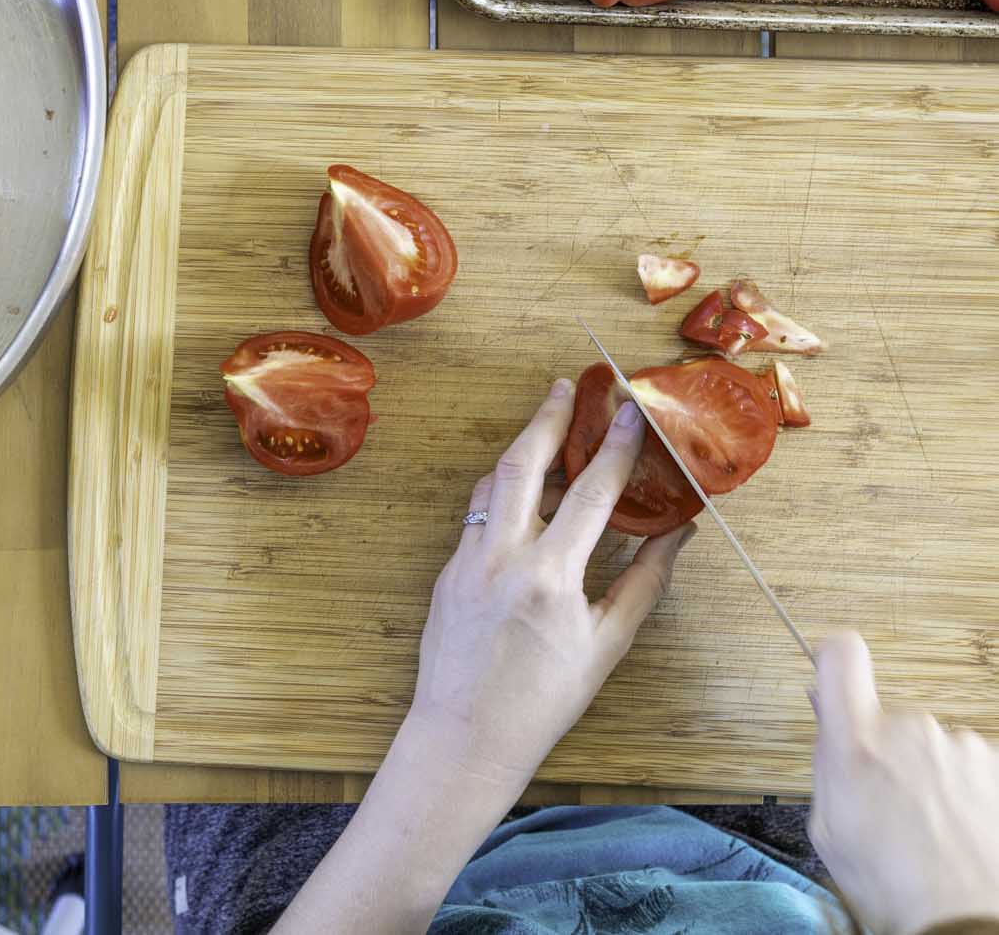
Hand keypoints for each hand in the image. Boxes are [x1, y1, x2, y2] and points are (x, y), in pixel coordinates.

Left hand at [403, 377, 693, 817]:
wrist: (465, 736)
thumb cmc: (544, 700)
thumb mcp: (606, 646)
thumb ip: (643, 582)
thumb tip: (677, 534)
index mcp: (549, 578)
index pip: (590, 494)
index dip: (615, 447)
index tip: (631, 409)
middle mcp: (502, 557)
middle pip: (523, 465)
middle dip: (547, 420)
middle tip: (567, 387)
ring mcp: (466, 560)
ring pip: (491, 484)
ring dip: (520, 450)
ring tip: (548, 428)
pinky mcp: (446, 570)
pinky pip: (475, 514)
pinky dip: (500, 492)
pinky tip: (521, 490)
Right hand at [812, 630, 998, 934]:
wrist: (966, 923)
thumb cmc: (893, 886)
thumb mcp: (828, 828)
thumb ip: (825, 760)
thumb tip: (825, 709)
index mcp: (856, 742)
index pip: (841, 655)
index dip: (834, 659)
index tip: (834, 674)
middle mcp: (909, 729)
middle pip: (887, 716)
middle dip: (885, 750)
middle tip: (887, 803)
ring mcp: (958, 745)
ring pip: (929, 744)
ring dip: (926, 773)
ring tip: (929, 828)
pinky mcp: (992, 765)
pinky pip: (965, 763)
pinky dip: (960, 789)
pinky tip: (957, 830)